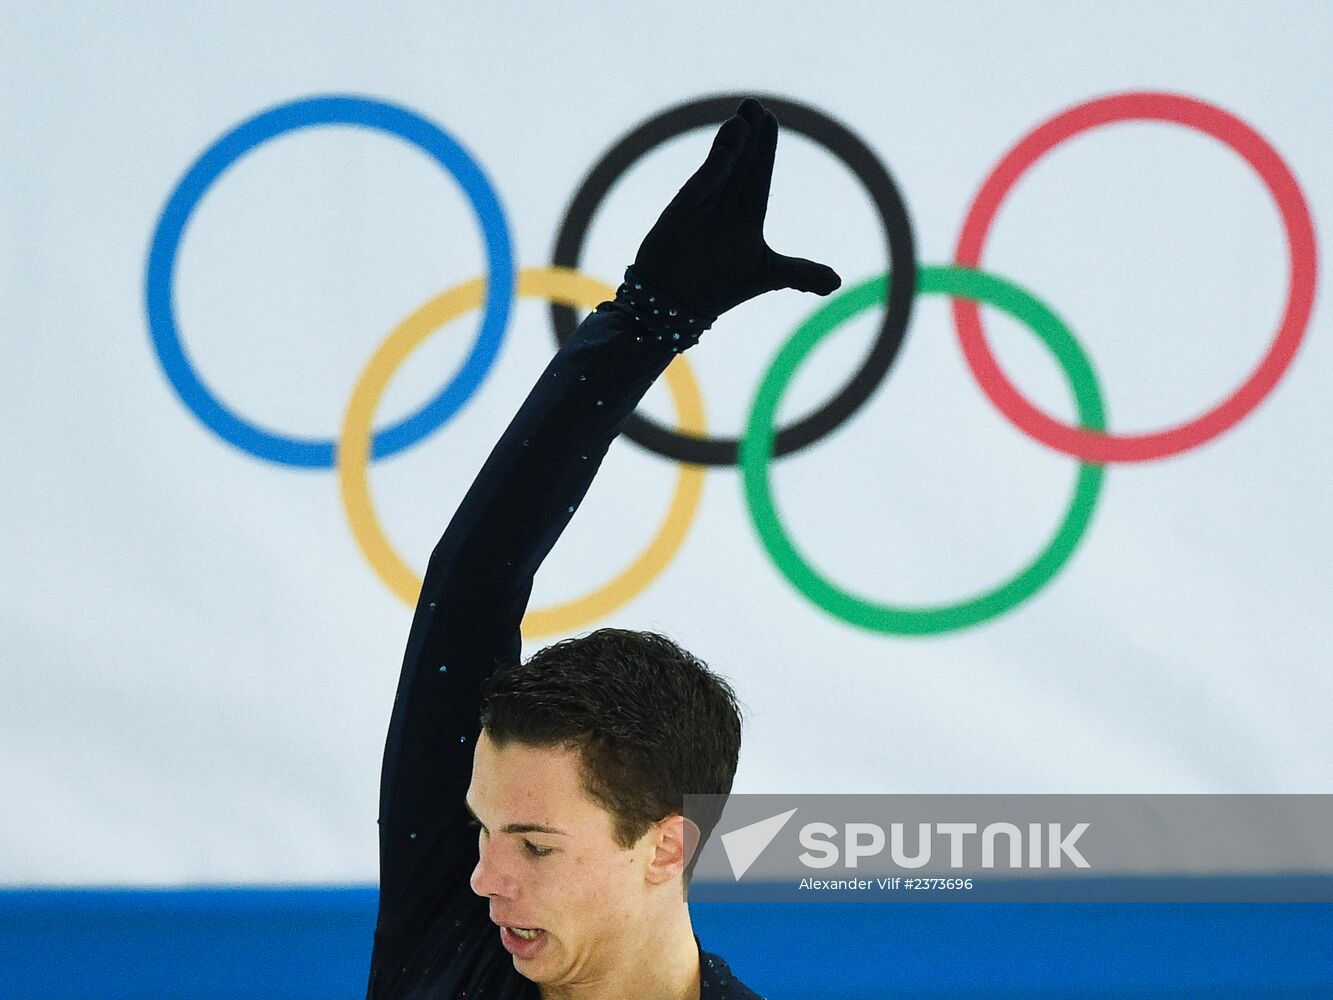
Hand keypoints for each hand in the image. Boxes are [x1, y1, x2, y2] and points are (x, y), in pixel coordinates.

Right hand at [632, 98, 841, 319]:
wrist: (676, 304)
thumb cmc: (720, 288)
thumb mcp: (767, 276)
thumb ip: (801, 273)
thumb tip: (836, 283)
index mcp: (747, 215)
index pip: (760, 175)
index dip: (765, 147)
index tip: (770, 118)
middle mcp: (724, 205)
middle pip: (741, 163)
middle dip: (750, 134)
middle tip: (755, 104)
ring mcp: (701, 206)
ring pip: (721, 168)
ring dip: (732, 142)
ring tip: (743, 117)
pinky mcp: (679, 211)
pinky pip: (699, 186)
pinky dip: (713, 169)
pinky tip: (727, 147)